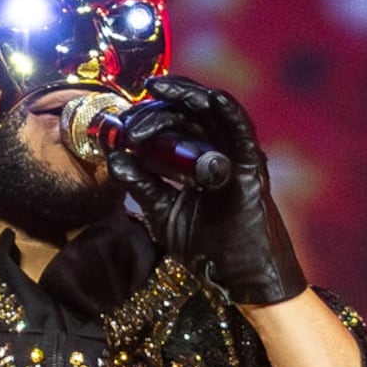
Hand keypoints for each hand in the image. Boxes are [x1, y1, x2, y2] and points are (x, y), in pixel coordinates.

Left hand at [125, 77, 306, 306]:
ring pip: (212, 113)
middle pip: (187, 114)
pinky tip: (212, 99)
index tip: (118, 126)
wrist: (239, 278)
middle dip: (156, 112)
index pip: (171, 126)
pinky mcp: (253, 167)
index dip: (145, 120)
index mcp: (197, 159)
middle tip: (129, 124)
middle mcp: (218, 151)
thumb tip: (113, 158)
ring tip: (159, 88)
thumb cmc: (207, 249)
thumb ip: (141, 185)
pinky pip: (242, 133)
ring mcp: (236, 156)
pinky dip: (230, 113)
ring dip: (186, 97)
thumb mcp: (163, 213)